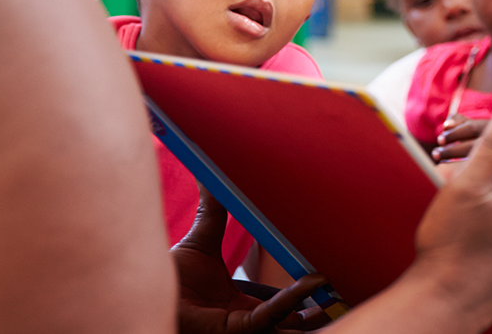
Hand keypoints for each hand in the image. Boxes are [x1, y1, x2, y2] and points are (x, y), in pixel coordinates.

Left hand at [174, 188, 329, 333]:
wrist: (146, 291)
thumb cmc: (171, 278)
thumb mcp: (202, 241)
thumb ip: (215, 210)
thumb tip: (213, 174)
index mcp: (248, 305)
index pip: (287, 303)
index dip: (309, 290)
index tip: (328, 267)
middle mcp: (252, 320)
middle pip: (297, 318)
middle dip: (323, 307)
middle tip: (344, 280)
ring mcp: (248, 328)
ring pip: (293, 322)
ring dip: (315, 307)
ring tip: (334, 282)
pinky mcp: (238, 330)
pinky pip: (271, 317)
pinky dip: (292, 301)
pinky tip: (310, 282)